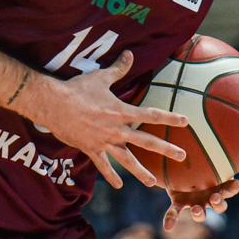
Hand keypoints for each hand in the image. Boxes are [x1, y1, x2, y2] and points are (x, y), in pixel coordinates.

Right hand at [28, 50, 186, 189]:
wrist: (54, 105)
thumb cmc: (77, 89)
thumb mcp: (100, 78)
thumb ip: (118, 69)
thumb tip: (130, 53)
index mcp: (121, 112)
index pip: (151, 115)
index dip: (169, 118)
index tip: (185, 122)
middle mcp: (116, 130)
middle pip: (146, 142)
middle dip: (165, 149)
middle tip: (181, 156)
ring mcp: (104, 142)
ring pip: (127, 160)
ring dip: (141, 172)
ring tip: (153, 183)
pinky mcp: (91, 149)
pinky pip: (103, 165)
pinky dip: (111, 175)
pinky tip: (119, 185)